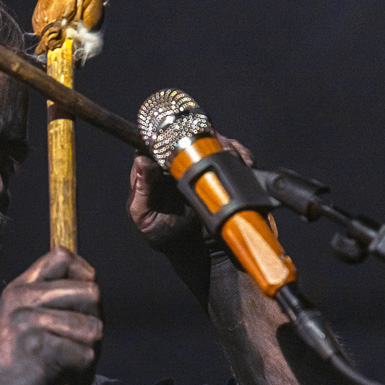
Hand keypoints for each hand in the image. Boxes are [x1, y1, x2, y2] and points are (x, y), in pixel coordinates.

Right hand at [0, 248, 100, 384]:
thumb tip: (90, 289)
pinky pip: (85, 355)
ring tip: (66, 365)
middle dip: (93, 321)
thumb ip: (41, 305)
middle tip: (76, 344)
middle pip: (90, 291)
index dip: (84, 274)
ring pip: (93, 327)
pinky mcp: (40, 348)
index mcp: (16, 291)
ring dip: (88, 352)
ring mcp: (29, 322)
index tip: (83, 299)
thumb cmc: (3, 374)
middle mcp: (21, 300)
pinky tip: (59, 379)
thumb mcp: (13, 326)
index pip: (62, 256)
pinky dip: (80, 374)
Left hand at [127, 134, 253, 250]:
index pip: (156, 140)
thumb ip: (143, 190)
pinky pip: (237, 152)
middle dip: (200, 140)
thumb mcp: (146, 217)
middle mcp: (179, 158)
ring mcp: (203, 161)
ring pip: (215, 139)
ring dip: (223, 147)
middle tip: (205, 154)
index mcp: (154, 167)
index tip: (174, 140)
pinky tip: (240, 166)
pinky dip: (241, 157)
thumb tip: (142, 160)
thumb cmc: (166, 235)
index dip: (165, 136)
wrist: (199, 252)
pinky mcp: (226, 167)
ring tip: (225, 162)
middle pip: (189, 133)